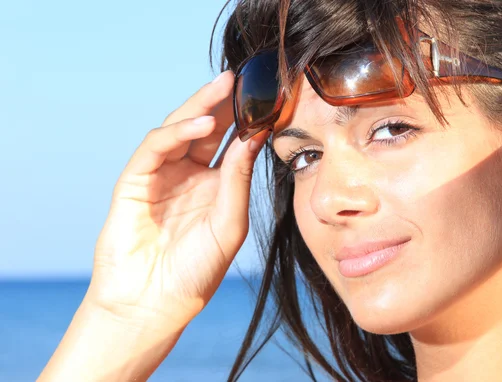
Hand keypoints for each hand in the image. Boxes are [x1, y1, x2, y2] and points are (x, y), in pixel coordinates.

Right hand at [88, 71, 266, 324]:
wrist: (153, 304)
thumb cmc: (195, 272)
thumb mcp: (228, 224)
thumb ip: (237, 181)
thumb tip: (252, 138)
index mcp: (215, 187)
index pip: (232, 144)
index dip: (248, 122)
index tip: (271, 100)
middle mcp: (189, 176)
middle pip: (208, 129)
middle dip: (225, 103)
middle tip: (244, 78)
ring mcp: (161, 175)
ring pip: (180, 129)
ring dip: (202, 107)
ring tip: (226, 87)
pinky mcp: (135, 179)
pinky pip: (156, 147)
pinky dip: (176, 132)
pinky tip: (201, 124)